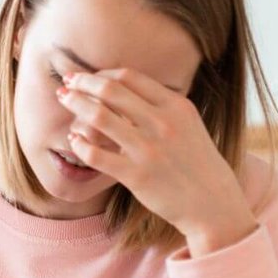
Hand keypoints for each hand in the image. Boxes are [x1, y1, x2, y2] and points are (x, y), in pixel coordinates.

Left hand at [56, 69, 257, 256]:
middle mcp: (162, 123)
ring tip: (64, 100)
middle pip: (110, 91)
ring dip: (76, 105)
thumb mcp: (187, 125)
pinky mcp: (136, 176)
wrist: (213, 203)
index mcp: (176, 106)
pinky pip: (96, 155)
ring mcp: (148, 150)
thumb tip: (126, 90)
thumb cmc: (196, 163)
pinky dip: (79, 143)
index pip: (130, 77)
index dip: (103, 73)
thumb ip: (161, 107)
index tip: (88, 76)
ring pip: (99, 117)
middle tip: (67, 82)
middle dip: (83, 82)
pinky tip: (74, 140)